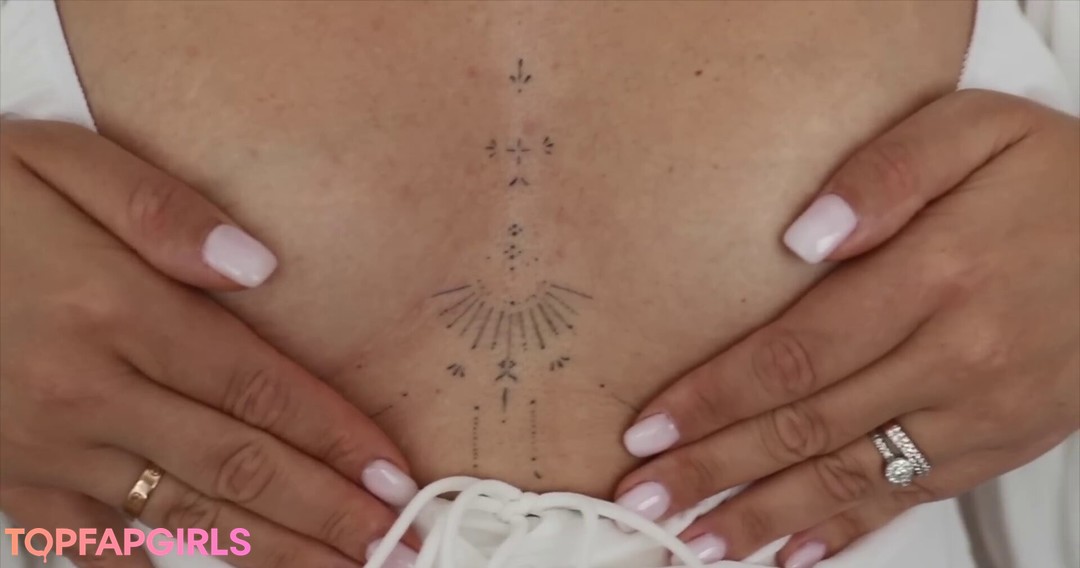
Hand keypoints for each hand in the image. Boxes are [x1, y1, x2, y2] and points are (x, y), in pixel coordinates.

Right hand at [0, 119, 418, 566]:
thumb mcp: (55, 164)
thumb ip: (159, 212)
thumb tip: (261, 268)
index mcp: (116, 311)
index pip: (257, 388)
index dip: (336, 438)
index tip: (395, 477)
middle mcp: (86, 392)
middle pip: (236, 465)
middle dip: (325, 511)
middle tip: (397, 545)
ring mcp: (41, 449)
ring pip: (179, 516)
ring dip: (268, 552)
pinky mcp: (4, 483)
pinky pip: (93, 543)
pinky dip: (163, 563)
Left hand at [614, 90, 1079, 565]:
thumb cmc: (1058, 180)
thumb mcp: (974, 133)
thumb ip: (886, 174)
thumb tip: (799, 239)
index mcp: (933, 279)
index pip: (795, 354)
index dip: (714, 398)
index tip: (650, 430)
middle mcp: (954, 360)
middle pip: (808, 427)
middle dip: (715, 470)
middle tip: (644, 502)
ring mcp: (980, 414)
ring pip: (852, 478)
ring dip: (764, 515)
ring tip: (696, 544)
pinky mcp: (1000, 443)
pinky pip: (912, 498)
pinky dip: (847, 530)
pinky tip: (793, 554)